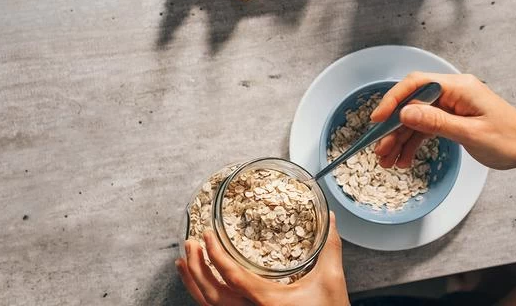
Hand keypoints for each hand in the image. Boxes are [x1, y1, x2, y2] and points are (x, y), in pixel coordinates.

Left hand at [175, 212, 348, 305]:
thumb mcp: (331, 280)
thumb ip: (329, 247)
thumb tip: (331, 219)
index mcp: (267, 300)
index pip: (232, 277)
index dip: (215, 255)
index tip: (207, 235)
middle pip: (211, 294)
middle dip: (195, 267)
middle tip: (190, 243)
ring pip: (209, 305)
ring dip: (193, 282)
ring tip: (184, 260)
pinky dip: (202, 295)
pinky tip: (198, 282)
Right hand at [371, 72, 515, 169]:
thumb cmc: (510, 139)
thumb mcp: (470, 133)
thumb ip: (436, 122)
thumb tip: (406, 112)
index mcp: (458, 87)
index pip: (416, 84)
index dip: (394, 100)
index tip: (378, 119)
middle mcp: (453, 91)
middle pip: (413, 103)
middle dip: (393, 127)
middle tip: (379, 149)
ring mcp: (452, 104)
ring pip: (417, 118)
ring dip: (401, 138)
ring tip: (387, 160)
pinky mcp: (453, 117)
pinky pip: (427, 126)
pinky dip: (414, 142)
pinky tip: (404, 158)